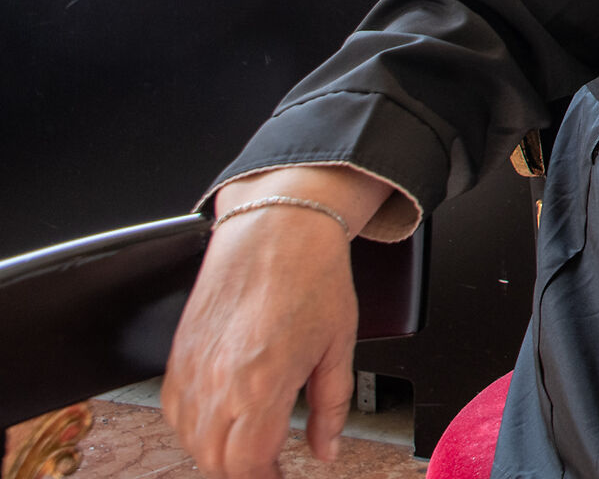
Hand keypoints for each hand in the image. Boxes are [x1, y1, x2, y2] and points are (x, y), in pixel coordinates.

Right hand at [162, 166, 388, 478]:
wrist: (278, 228)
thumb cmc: (313, 276)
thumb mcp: (339, 346)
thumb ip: (332, 406)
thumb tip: (327, 449)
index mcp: (263, 383)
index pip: (248, 464)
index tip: (283, 477)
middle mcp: (219, 381)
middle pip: (214, 460)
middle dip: (243, 472)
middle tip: (270, 468)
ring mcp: (192, 368)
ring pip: (189, 440)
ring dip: (216, 454)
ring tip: (250, 448)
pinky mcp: (178, 354)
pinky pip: (174, 411)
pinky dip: (194, 428)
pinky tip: (222, 421)